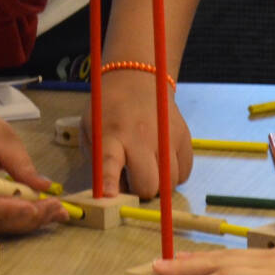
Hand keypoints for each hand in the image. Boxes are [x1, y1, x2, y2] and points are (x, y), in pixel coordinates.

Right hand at [0, 95, 67, 235]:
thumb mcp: (0, 135)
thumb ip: (19, 162)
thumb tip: (44, 187)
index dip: (9, 209)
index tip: (36, 207)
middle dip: (26, 217)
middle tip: (58, 208)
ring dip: (27, 222)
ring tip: (57, 212)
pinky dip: (18, 219)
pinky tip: (41, 212)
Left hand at [88, 70, 193, 197]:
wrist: (137, 78)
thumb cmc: (109, 109)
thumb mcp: (91, 129)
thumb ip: (97, 161)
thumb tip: (112, 193)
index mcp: (111, 134)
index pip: (109, 162)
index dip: (110, 181)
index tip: (110, 196)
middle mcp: (141, 136)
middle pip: (148, 184)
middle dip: (139, 191)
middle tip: (132, 178)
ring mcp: (166, 137)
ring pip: (169, 183)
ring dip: (157, 183)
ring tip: (147, 166)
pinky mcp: (184, 137)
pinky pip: (184, 173)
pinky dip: (173, 176)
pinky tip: (161, 162)